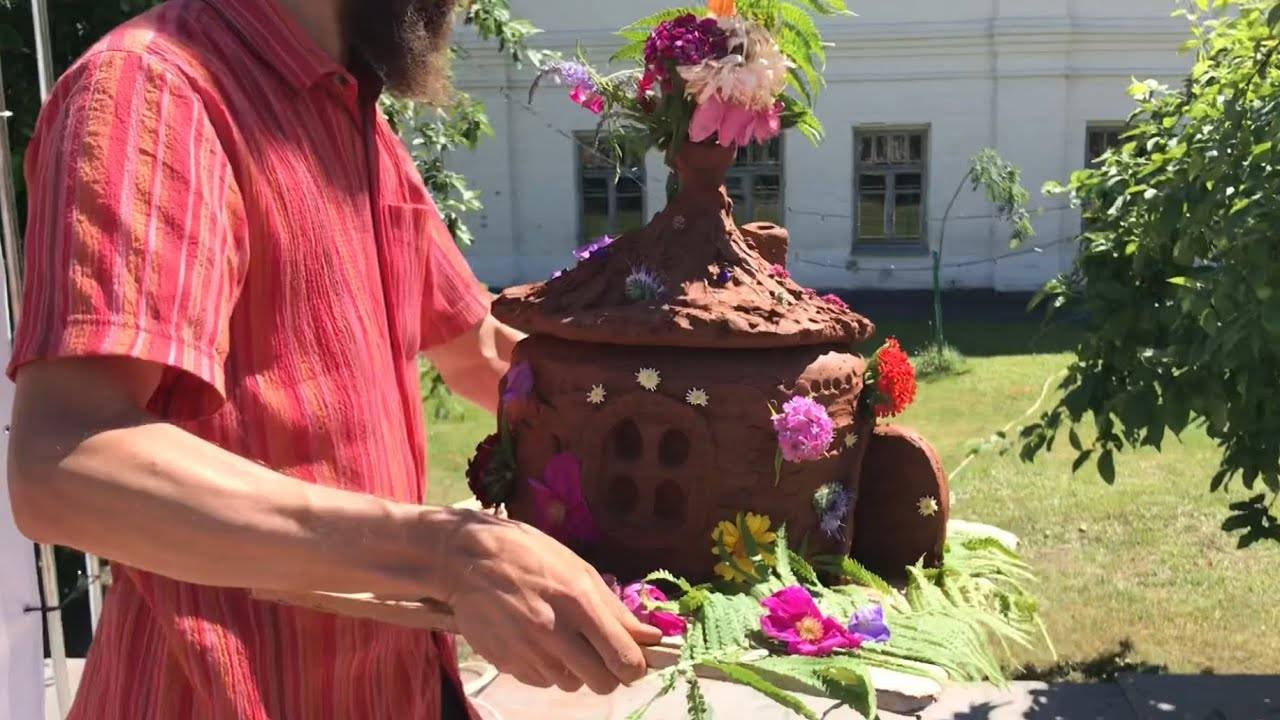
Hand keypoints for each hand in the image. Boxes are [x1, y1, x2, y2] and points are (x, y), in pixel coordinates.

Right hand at [438, 511, 662, 693]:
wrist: (468, 560)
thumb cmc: (529, 556)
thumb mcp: (579, 569)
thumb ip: (615, 609)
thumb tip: (650, 637)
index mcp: (579, 603)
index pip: (624, 660)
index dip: (636, 666)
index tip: (633, 658)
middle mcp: (555, 633)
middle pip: (603, 683)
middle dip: (608, 672)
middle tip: (599, 651)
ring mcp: (529, 653)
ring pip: (572, 684)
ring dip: (575, 669)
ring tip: (560, 637)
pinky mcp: (508, 665)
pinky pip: (542, 680)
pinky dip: (547, 667)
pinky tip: (536, 639)